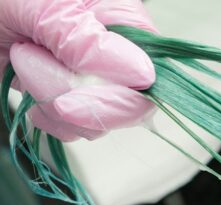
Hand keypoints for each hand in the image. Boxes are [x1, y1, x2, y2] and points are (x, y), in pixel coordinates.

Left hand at [0, 0, 154, 140]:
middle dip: (75, 98)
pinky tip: (25, 80)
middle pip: (127, 108)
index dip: (119, 98)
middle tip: (29, 61)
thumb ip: (87, 40)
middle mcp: (115, 55)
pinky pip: (72, 129)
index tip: (72, 100)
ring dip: (50, 100)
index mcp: (122, 22)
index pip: (149, 76)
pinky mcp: (68, 96)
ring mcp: (91, 79)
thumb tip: (143, 75)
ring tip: (23, 57)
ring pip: (96, 123)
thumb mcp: (44, 6)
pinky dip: (44, 113)